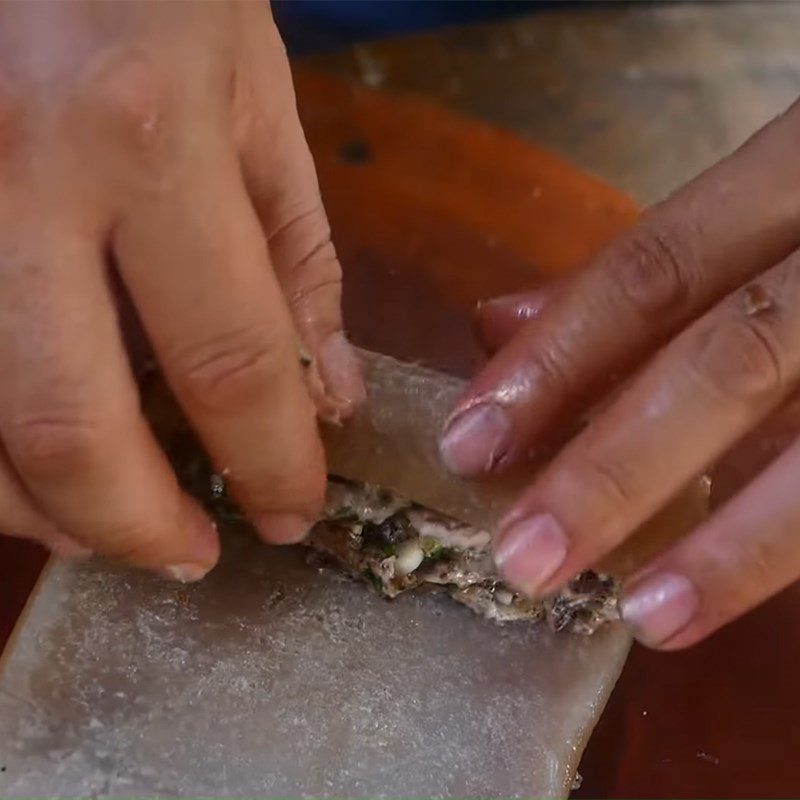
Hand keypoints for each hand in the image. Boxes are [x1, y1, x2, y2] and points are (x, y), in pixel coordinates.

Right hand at [0, 1, 361, 578]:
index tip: (293, 510)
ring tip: (113, 526)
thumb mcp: (259, 106)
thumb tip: (328, 398)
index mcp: (145, 138)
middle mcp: (13, 176)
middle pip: (66, 424)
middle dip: (137, 524)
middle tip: (193, 554)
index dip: (272, 461)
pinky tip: (30, 464)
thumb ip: (298, 263)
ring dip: (41, 512)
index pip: (231, 360)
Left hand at [441, 97, 799, 648]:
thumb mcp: (769, 198)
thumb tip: (498, 325)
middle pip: (729, 362)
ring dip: (733, 545)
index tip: (470, 444)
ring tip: (645, 615)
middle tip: (525, 557)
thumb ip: (645, 270)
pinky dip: (798, 541)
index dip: (555, 360)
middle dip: (616, 469)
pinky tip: (738, 592)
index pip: (653, 272)